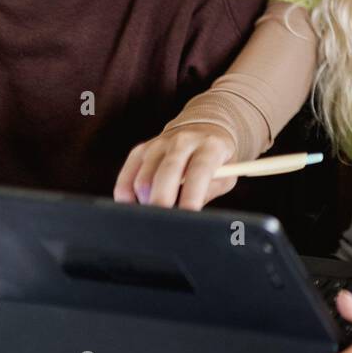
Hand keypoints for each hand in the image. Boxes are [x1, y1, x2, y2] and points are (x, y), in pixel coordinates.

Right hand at [113, 124, 237, 209]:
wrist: (203, 129)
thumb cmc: (217, 161)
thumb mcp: (226, 176)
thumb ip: (208, 192)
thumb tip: (187, 215)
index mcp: (210, 146)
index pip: (199, 170)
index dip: (192, 194)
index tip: (188, 214)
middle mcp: (183, 141)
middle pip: (165, 173)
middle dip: (162, 202)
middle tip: (164, 223)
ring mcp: (158, 144)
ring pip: (143, 179)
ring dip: (146, 202)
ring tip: (158, 212)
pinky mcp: (140, 150)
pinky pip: (126, 178)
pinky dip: (127, 197)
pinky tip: (137, 205)